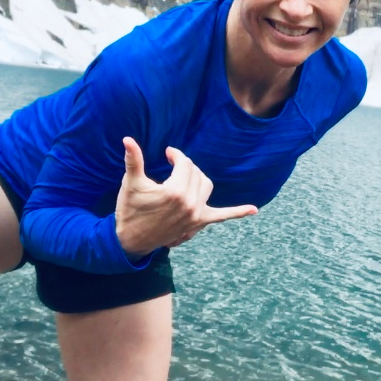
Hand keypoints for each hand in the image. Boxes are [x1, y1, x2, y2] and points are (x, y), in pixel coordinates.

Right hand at [115, 138, 256, 257]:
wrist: (131, 241)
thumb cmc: (130, 210)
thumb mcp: (132, 183)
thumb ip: (133, 160)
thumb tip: (127, 139)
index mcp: (175, 191)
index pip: (184, 164)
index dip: (176, 155)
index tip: (167, 153)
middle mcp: (190, 203)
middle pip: (196, 173)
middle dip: (185, 166)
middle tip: (173, 164)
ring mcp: (196, 215)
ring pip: (206, 186)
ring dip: (198, 178)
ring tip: (186, 176)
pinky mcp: (198, 223)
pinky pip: (222, 216)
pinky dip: (237, 212)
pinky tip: (253, 210)